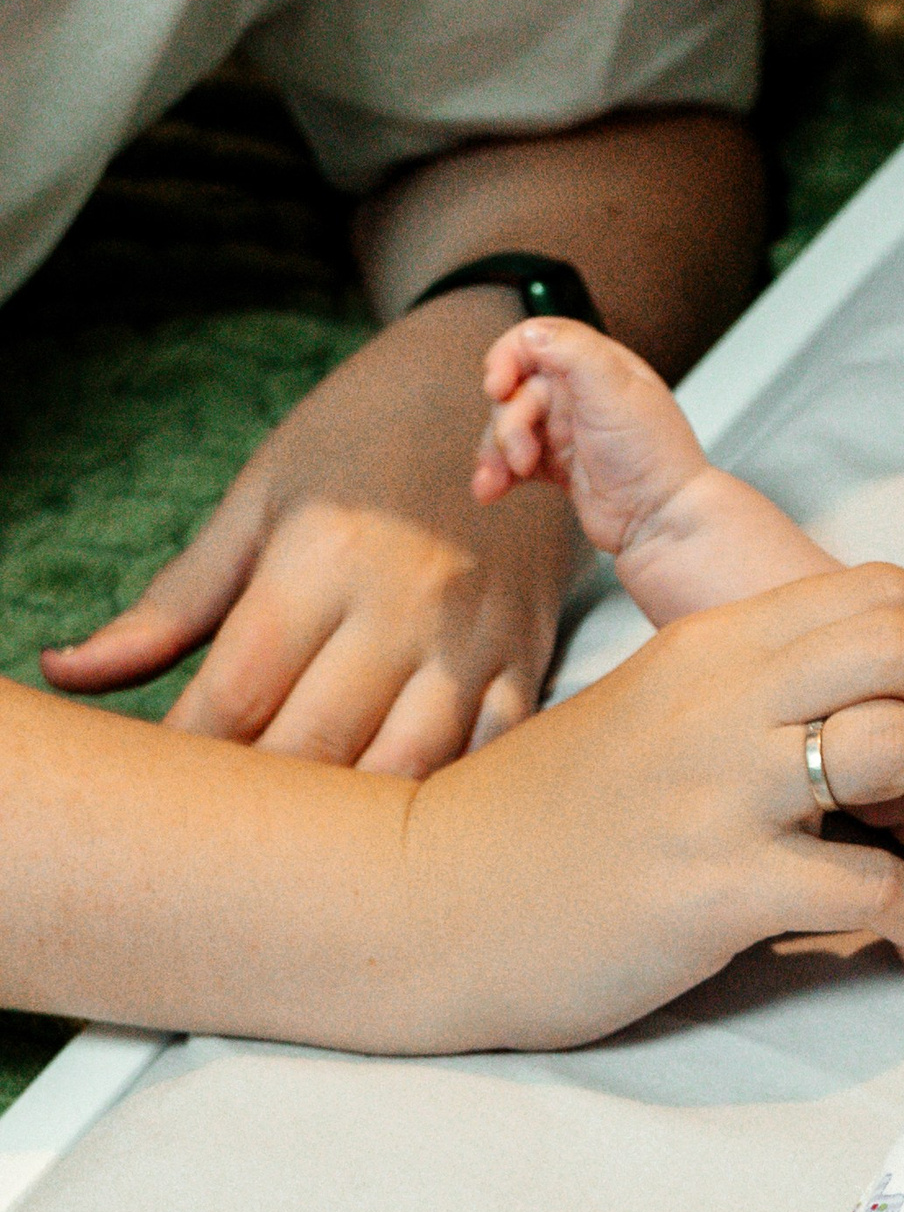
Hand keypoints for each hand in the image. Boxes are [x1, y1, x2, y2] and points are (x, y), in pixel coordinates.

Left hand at [38, 292, 582, 774]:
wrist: (499, 375)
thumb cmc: (366, 430)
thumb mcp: (260, 497)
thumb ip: (171, 602)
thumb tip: (67, 673)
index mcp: (324, 555)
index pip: (233, 698)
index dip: (181, 760)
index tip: (150, 792)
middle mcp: (406, 601)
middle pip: (310, 747)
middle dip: (251, 804)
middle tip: (209, 828)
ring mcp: (475, 636)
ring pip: (402, 771)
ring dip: (340, 820)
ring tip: (290, 836)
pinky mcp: (528, 656)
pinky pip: (484, 759)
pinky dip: (432, 799)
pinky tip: (387, 814)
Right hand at [402, 567, 903, 1039]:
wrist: (428, 899)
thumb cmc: (552, 816)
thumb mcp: (658, 708)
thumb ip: (758, 688)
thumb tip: (881, 702)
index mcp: (713, 643)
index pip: (882, 589)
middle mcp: (721, 698)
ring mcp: (717, 792)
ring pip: (902, 746)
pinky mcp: (712, 892)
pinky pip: (865, 889)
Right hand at [474, 313, 708, 556]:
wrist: (659, 520)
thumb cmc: (653, 456)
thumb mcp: (615, 389)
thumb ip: (573, 351)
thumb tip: (533, 332)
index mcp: (597, 365)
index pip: (539, 340)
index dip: (509, 356)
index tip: (497, 383)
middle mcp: (581, 394)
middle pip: (516, 389)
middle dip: (508, 421)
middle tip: (523, 449)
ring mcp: (567, 430)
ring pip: (508, 426)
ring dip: (498, 451)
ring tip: (512, 473)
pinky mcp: (557, 465)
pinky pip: (511, 460)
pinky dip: (497, 473)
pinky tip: (493, 487)